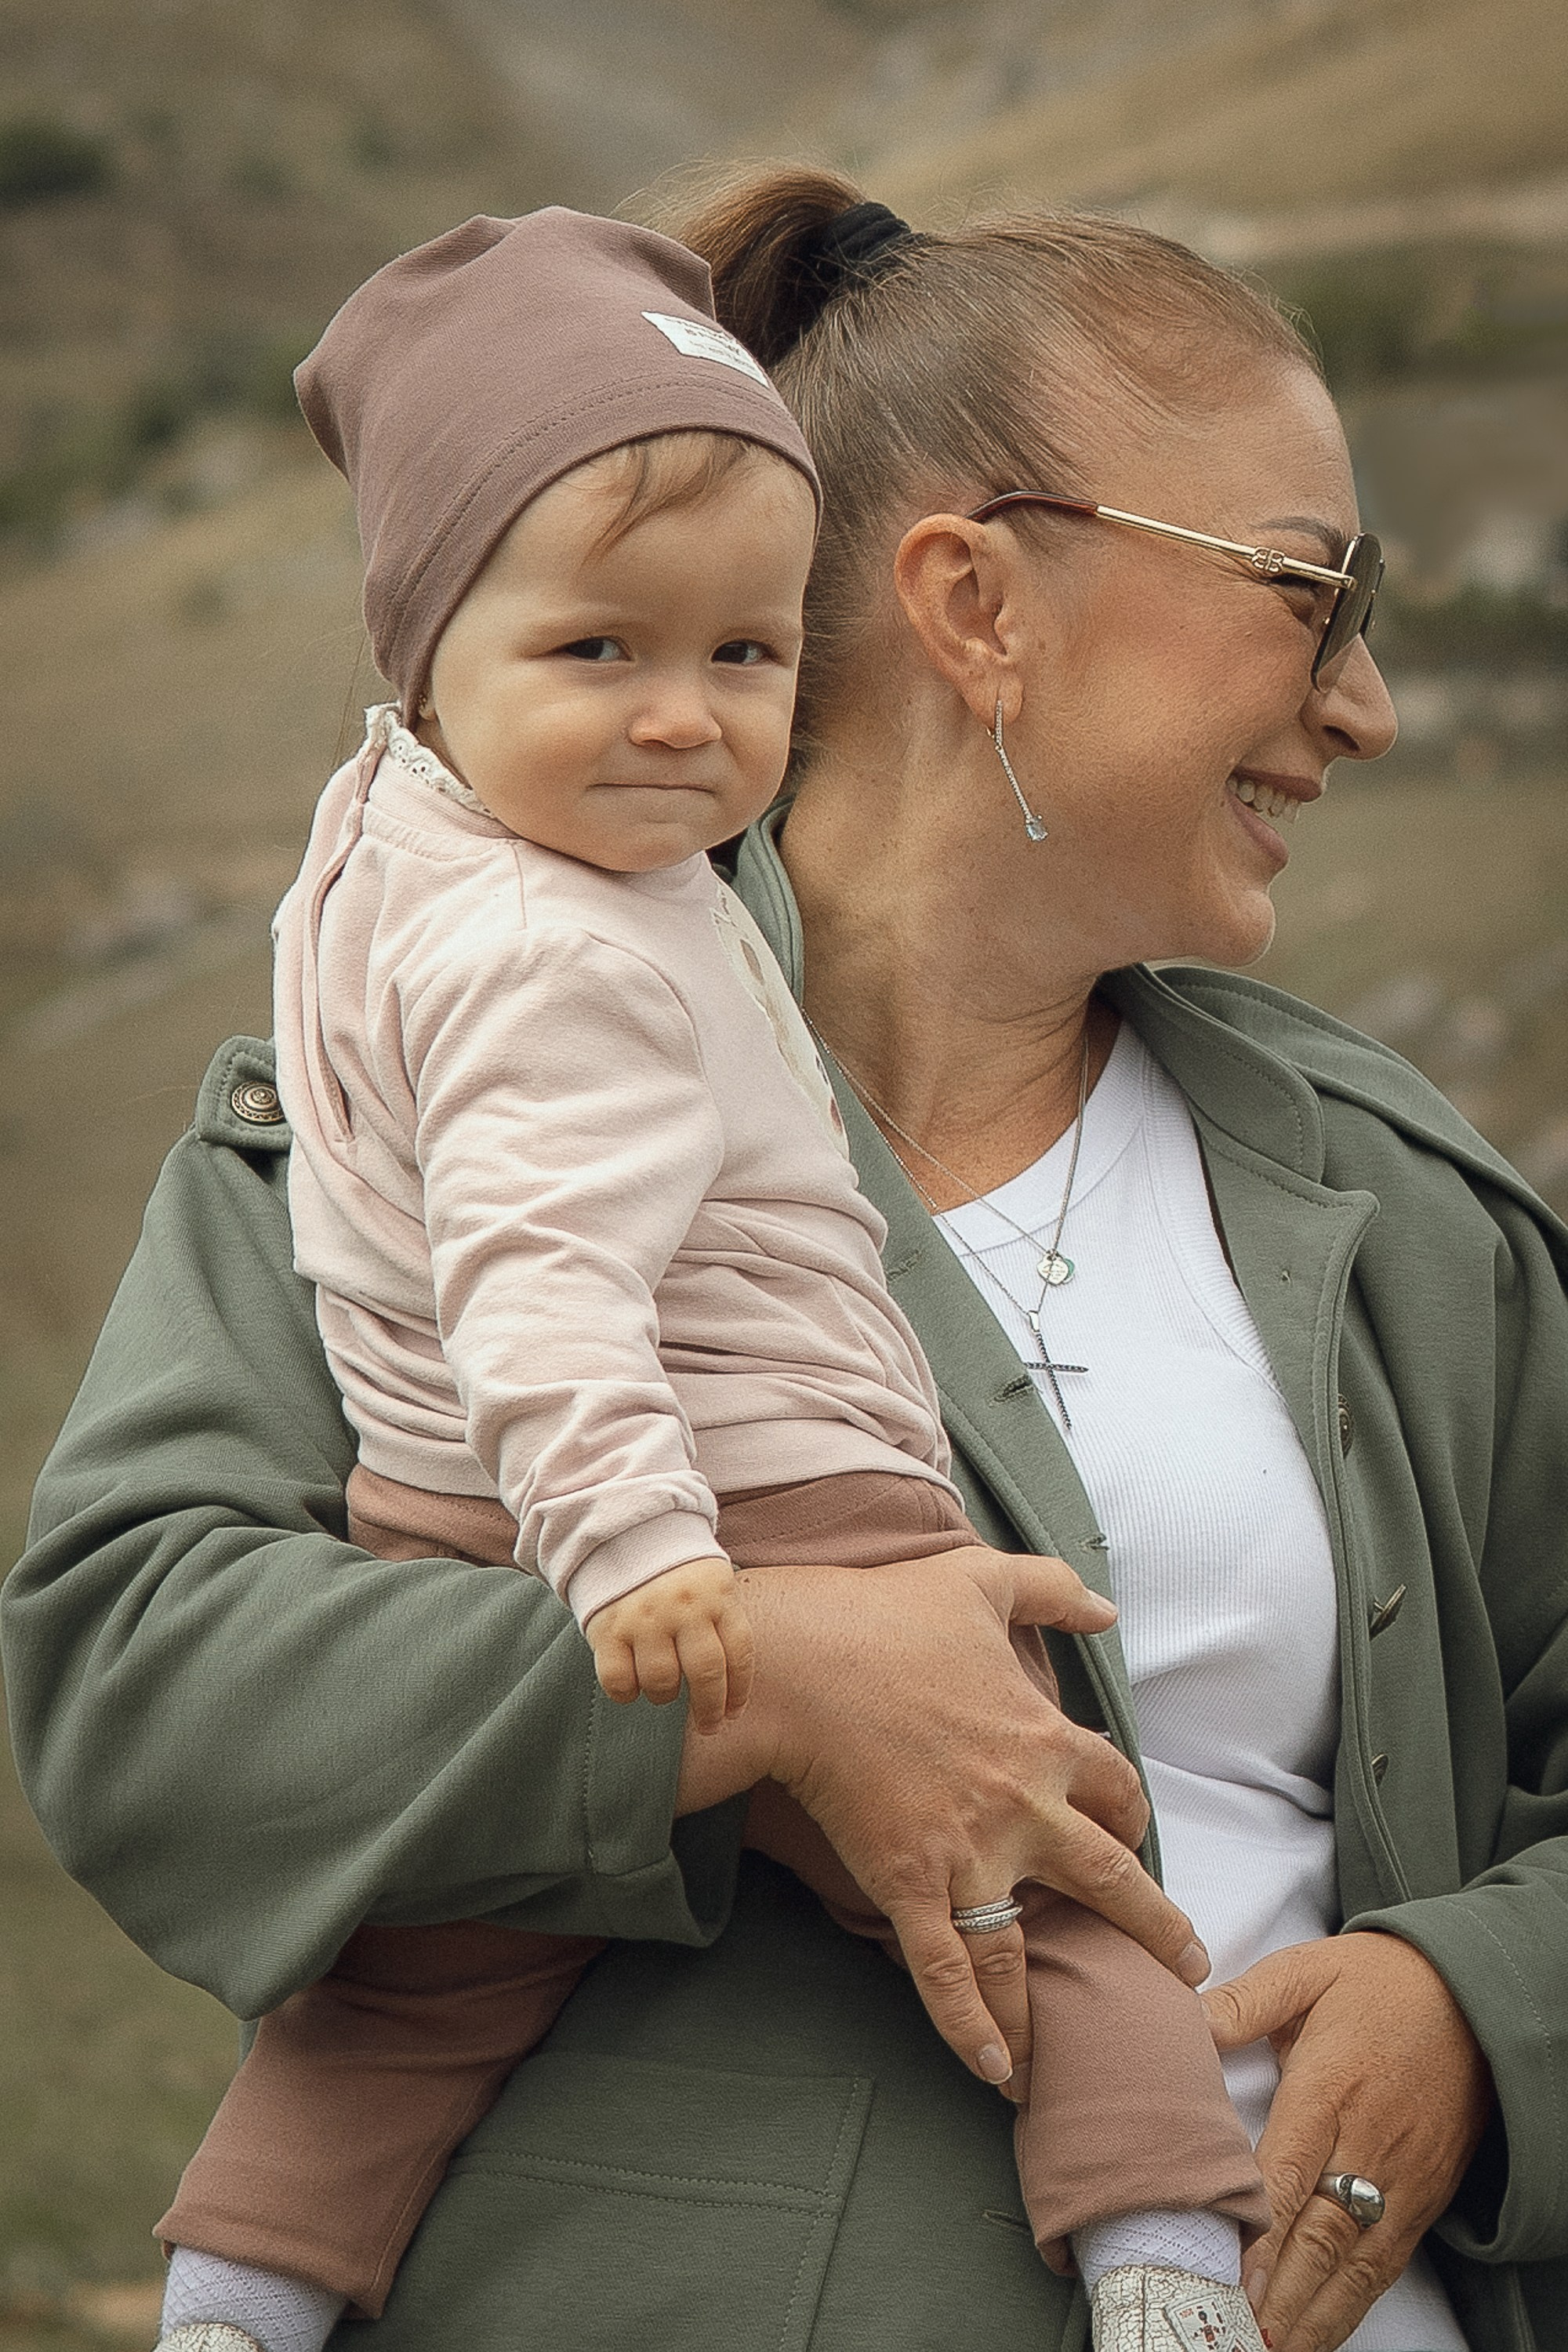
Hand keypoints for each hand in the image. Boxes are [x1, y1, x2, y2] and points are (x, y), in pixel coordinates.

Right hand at [586, 1556, 754, 1733]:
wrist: (623, 1532)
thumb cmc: (677, 1571)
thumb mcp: (712, 1582)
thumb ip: (723, 1623)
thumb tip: (732, 1688)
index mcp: (717, 1594)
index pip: (739, 1653)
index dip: (739, 1691)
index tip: (734, 1713)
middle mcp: (683, 1607)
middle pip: (705, 1674)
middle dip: (710, 1709)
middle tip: (709, 1725)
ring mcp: (644, 1618)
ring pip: (662, 1682)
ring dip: (666, 1696)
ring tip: (665, 1690)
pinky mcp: (607, 1628)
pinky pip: (618, 1681)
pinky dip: (627, 1694)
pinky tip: (633, 1686)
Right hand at [674, 1546, 1207, 2090]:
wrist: (801, 1663)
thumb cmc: (885, 1614)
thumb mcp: (981, 1580)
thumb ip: (1052, 1589)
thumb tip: (1107, 1608)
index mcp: (1045, 1738)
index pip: (1117, 1788)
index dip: (1130, 1810)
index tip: (1131, 1828)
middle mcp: (1023, 1807)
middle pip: (1109, 1877)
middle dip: (1153, 1925)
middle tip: (1182, 1964)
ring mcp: (969, 1854)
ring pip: (1027, 1946)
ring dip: (1050, 2003)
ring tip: (1070, 2052)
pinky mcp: (909, 1886)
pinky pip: (947, 1973)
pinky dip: (971, 2026)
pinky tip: (994, 2069)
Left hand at [1203, 1932, 1493, 2350]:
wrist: (1471, 1995)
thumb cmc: (1377, 1983)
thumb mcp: (1306, 1972)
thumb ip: (1243, 2002)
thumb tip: (1184, 2022)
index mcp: (1333, 2085)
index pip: (1293, 2169)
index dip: (1263, 2229)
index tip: (1233, 2273)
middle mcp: (1370, 2143)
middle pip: (1324, 2232)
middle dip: (1282, 2291)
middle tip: (1238, 2330)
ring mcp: (1403, 2178)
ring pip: (1357, 2263)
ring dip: (1313, 2312)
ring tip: (1268, 2348)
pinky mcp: (1424, 2198)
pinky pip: (1386, 2263)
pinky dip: (1352, 2306)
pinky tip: (1317, 2332)